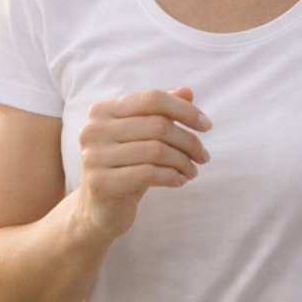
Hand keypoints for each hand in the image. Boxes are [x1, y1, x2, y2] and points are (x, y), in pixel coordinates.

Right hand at [76, 87, 211, 237]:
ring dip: (183, 162)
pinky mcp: (100, 183)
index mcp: (102, 110)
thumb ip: (160, 112)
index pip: (152, 98)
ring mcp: (94, 156)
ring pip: (157, 150)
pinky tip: (180, 181)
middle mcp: (93, 129)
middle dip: (189, 141)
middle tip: (204, 156)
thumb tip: (188, 91)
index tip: (207, 126)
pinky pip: (149, 173)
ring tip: (192, 171)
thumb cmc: (125, 166)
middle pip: (158, 125)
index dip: (184, 110)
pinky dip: (172, 177)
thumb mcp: (142, 137)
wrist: (98, 209)